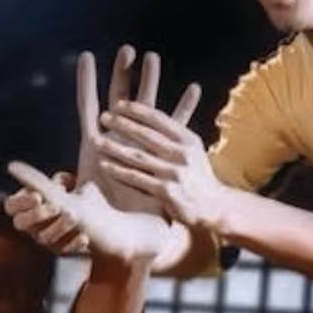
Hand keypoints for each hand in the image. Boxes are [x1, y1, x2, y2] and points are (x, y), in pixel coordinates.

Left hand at [5, 46, 198, 254]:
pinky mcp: (161, 159)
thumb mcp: (65, 204)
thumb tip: (11, 167)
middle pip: (120, 100)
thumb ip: (41, 185)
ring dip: (152, 83)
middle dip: (123, 73)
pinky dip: (184, 109)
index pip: (88, 109)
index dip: (86, 83)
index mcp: (94, 150)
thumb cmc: (96, 230)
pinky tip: (193, 90)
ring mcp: (141, 150)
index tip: (86, 56)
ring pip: (147, 109)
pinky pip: (175, 130)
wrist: (129, 247)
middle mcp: (117, 144)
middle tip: (129, 48)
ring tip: (154, 57)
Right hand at [6, 170, 90, 255]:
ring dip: (59, 227)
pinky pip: (64, 251)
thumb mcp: (65, 183)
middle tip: (56, 206)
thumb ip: (60, 180)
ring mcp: (43, 239)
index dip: (22, 202)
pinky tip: (84, 237)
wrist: (91, 214)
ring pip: (44, 238)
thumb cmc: (70, 193)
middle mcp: (29, 225)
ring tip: (73, 216)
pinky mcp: (60, 250)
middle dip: (37, 214)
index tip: (38, 196)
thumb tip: (60, 183)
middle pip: (21, 223)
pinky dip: (74, 245)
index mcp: (23, 206)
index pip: (11, 206)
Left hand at [95, 100, 229, 230]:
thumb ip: (173, 135)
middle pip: (147, 135)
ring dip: (116, 147)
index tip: (119, 105)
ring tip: (97, 140)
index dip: (138, 110)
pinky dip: (120, 171)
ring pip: (139, 156)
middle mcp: (182, 154)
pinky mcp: (167, 192)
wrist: (214, 207)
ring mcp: (174, 173)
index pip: (159, 119)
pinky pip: (138, 179)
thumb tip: (148, 114)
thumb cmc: (197, 176)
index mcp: (188, 139)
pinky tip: (105, 165)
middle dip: (123, 125)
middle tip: (104, 117)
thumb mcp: (193, 150)